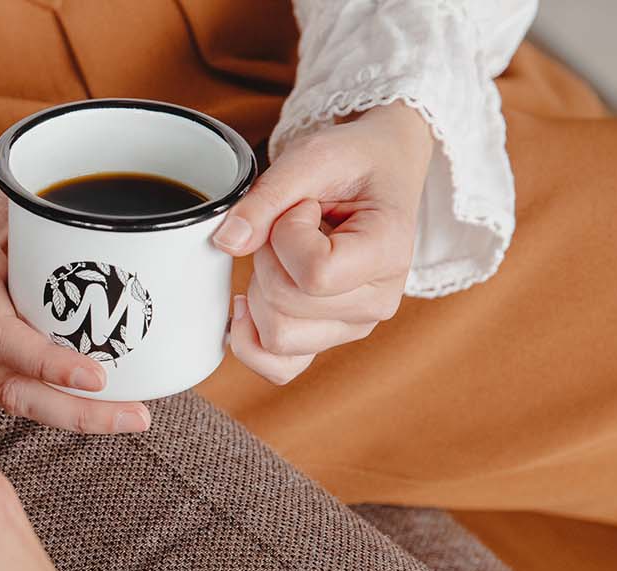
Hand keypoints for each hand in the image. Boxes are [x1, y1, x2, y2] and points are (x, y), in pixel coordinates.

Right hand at [0, 164, 150, 432]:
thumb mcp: (6, 190)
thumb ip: (56, 211)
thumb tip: (130, 223)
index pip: (1, 336)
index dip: (49, 364)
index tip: (98, 377)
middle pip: (10, 388)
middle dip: (74, 413)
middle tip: (134, 417)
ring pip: (10, 395)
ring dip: (67, 414)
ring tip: (124, 416)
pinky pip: (7, 384)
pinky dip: (48, 397)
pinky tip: (90, 399)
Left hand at [211, 103, 432, 383]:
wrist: (379, 171)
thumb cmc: (353, 162)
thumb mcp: (313, 157)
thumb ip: (267, 197)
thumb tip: (227, 243)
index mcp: (389, 253)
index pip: (315, 274)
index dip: (287, 235)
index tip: (305, 206)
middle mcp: (377, 301)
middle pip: (285, 306)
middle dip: (268, 258)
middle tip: (290, 224)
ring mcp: (353, 326)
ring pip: (276, 338)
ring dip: (261, 289)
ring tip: (285, 253)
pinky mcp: (327, 337)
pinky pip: (278, 367)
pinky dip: (251, 338)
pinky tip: (252, 298)